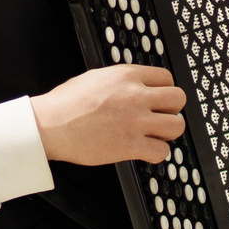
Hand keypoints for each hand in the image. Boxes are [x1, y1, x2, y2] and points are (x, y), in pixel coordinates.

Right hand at [32, 63, 187, 164]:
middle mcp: (136, 96)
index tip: (158, 98)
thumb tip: (135, 86)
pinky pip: (162, 151)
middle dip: (171, 109)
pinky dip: (156, 153)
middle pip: (178, 99)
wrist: (50, 125)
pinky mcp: (131, 145)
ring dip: (168, 131)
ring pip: (176, 126)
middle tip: (160, 116)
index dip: (164, 90)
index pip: (167, 78)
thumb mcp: (96, 77)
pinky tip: (145, 150)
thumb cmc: (66, 103)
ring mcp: (136, 122)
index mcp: (127, 76)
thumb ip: (121, 80)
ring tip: (155, 134)